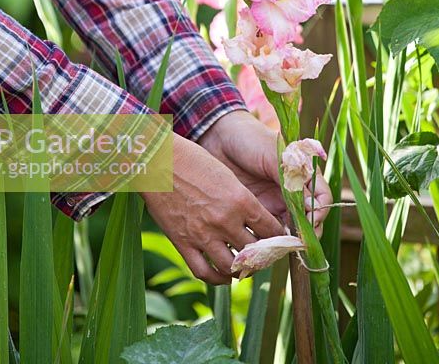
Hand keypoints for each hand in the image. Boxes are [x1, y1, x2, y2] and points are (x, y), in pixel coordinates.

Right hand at [141, 131, 282, 284]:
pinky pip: (204, 272)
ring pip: (232, 267)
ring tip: (246, 267)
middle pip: (255, 251)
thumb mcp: (226, 175)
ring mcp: (203, 234)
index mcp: (240, 199)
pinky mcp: (183, 243)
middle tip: (266, 255)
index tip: (281, 239)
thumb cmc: (192, 160)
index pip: (271, 229)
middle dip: (264, 255)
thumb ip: (241, 199)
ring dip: (242, 270)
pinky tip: (224, 275)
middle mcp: (225, 220)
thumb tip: (254, 219)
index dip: (280, 237)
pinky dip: (217, 279)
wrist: (157, 160)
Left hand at [198, 110, 331, 235]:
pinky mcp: (257, 211)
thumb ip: (291, 179)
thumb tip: (311, 206)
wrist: (218, 137)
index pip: (322, 198)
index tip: (311, 219)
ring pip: (290, 228)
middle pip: (309, 218)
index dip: (320, 211)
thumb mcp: (274, 156)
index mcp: (302, 174)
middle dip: (306, 232)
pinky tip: (265, 243)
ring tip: (281, 245)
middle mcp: (292, 191)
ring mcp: (275, 202)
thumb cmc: (251, 139)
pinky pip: (268, 230)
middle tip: (298, 241)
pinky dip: (269, 239)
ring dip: (288, 239)